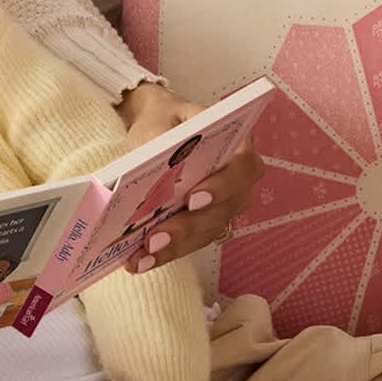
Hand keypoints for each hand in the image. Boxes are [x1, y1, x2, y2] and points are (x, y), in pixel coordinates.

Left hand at [115, 82, 265, 272]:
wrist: (159, 130)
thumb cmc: (166, 122)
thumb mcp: (161, 118)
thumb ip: (161, 137)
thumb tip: (153, 165)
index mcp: (237, 148)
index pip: (242, 169)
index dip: (222, 187)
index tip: (193, 199)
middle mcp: (237, 182)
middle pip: (223, 210)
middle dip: (187, 228)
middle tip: (155, 238)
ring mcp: (223, 207)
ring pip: (205, 233)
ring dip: (173, 249)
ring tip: (142, 257)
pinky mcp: (203, 225)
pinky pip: (189, 243)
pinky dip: (164, 254)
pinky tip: (138, 262)